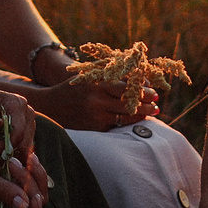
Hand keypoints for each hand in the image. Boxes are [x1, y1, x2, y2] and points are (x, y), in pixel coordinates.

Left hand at [0, 81, 39, 167]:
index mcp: (17, 104)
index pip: (18, 132)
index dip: (4, 146)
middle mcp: (27, 112)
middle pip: (24, 142)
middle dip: (4, 152)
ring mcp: (29, 122)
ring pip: (24, 147)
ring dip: (6, 153)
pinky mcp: (27, 130)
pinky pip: (22, 147)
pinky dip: (8, 152)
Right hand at [0, 147, 45, 207]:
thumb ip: (4, 191)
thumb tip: (24, 206)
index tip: (35, 197)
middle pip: (36, 206)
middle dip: (34, 185)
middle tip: (18, 165)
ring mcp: (11, 196)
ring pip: (37, 191)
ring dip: (34, 174)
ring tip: (22, 158)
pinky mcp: (12, 184)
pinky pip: (31, 180)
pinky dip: (32, 169)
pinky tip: (29, 157)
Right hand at [25, 77, 144, 132]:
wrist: (50, 107)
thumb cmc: (74, 88)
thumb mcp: (90, 78)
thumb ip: (112, 77)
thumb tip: (139, 79)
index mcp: (95, 85)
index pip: (124, 88)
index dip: (142, 91)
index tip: (154, 92)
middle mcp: (95, 101)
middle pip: (127, 104)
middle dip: (146, 105)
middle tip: (157, 104)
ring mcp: (94, 117)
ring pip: (124, 118)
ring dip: (141, 115)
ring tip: (152, 112)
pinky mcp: (93, 129)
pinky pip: (115, 127)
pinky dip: (127, 123)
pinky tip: (136, 120)